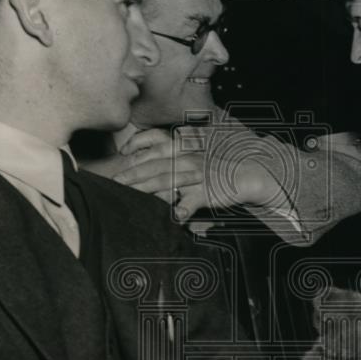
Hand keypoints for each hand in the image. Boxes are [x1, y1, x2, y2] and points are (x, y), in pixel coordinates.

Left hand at [114, 125, 283, 219]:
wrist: (246, 174)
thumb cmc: (217, 165)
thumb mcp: (194, 152)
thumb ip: (172, 152)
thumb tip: (145, 157)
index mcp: (184, 147)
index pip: (155, 143)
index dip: (136, 147)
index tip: (121, 154)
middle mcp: (187, 159)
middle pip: (153, 165)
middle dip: (132, 173)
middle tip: (114, 181)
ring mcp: (195, 176)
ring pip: (165, 182)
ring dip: (145, 189)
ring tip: (129, 196)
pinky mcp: (204, 193)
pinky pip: (188, 203)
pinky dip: (179, 210)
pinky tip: (170, 217)